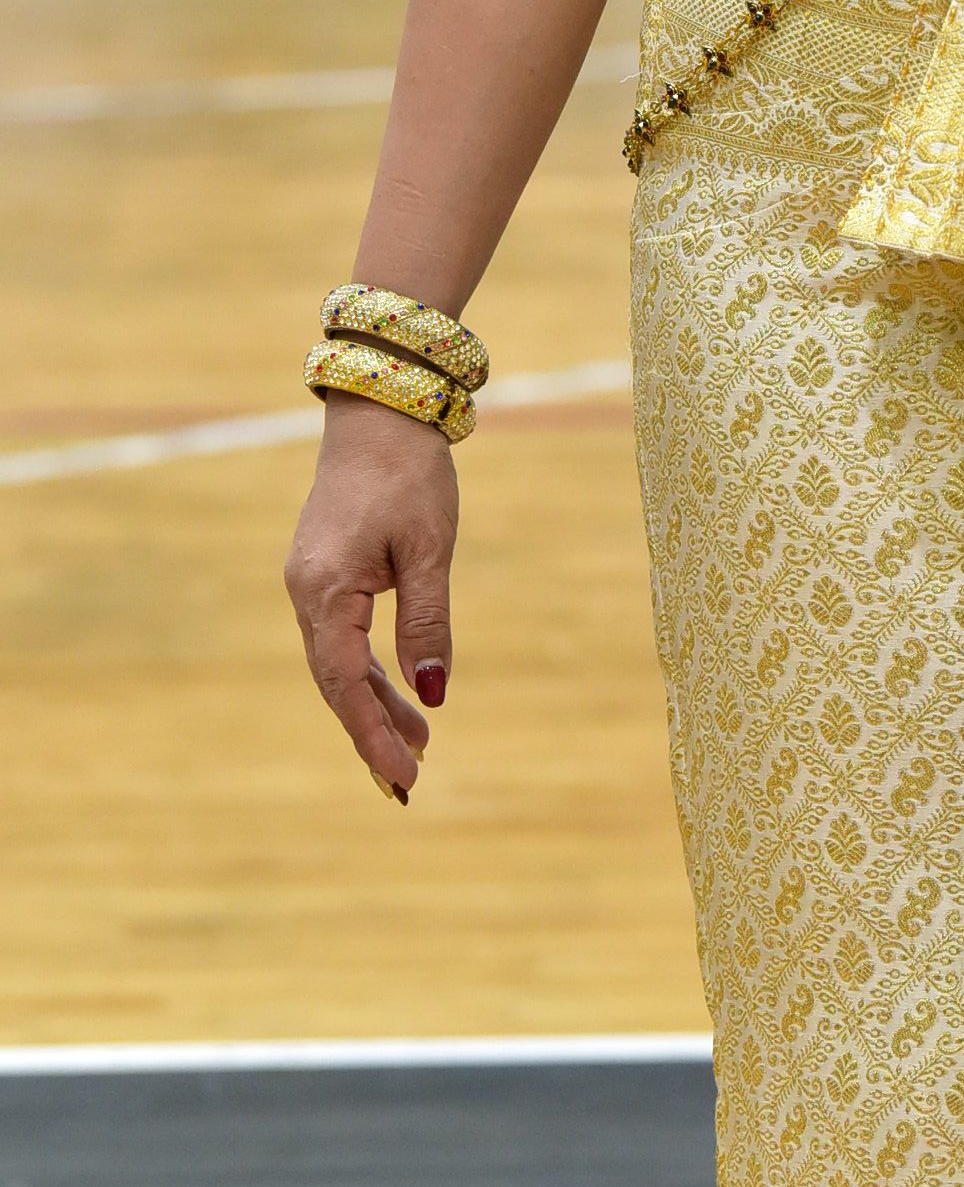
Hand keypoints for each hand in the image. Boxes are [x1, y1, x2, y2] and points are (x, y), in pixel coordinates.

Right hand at [284, 395, 459, 802]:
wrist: (381, 406)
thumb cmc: (409, 472)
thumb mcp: (429, 548)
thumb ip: (428, 622)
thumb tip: (434, 693)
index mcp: (324, 592)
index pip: (345, 685)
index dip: (373, 735)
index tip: (403, 778)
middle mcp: (306, 593)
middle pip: (336, 683)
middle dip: (372, 732)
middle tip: (410, 781)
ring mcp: (311, 582)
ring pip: (340, 662)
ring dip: (376, 702)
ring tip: (420, 742)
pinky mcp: (324, 571)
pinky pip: (342, 637)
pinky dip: (371, 668)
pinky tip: (403, 689)